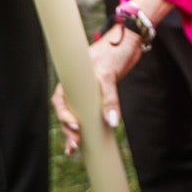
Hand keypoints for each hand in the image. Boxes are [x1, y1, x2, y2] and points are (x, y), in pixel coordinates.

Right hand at [53, 28, 140, 154]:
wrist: (130, 41)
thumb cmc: (114, 51)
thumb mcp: (109, 73)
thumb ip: (109, 97)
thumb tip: (111, 122)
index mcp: (72, 78)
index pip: (61, 99)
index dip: (64, 115)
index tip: (76, 126)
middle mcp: (77, 86)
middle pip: (66, 111)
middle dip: (68, 128)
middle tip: (75, 144)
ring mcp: (88, 91)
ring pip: (77, 114)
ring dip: (74, 132)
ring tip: (74, 149)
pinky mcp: (100, 96)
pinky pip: (91, 113)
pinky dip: (89, 126)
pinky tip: (87, 141)